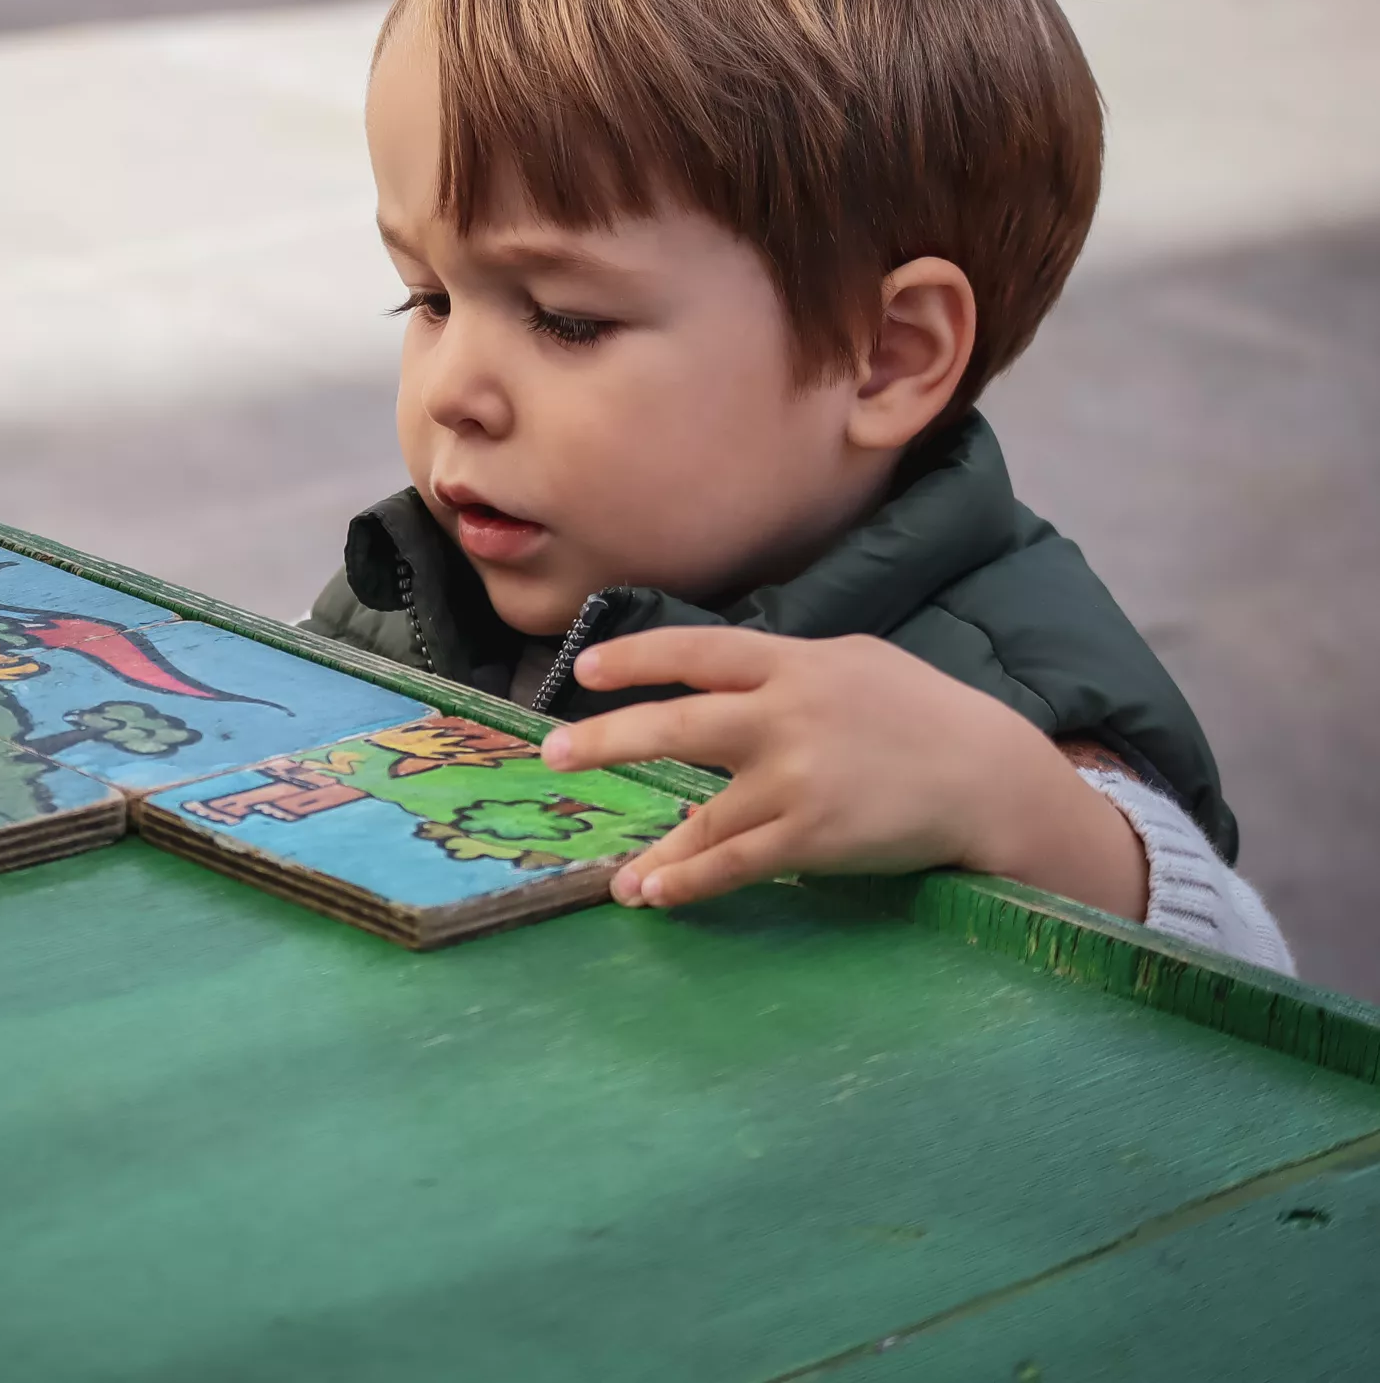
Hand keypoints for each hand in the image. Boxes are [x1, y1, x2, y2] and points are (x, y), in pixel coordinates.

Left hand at [541, 628, 1145, 917]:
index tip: (586, 673)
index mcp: (795, 664)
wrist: (993, 779)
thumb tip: (726, 672)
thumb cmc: (924, 716)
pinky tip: (653, 893)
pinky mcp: (816, 835)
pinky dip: (691, 880)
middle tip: (553, 754)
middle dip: (609, 739)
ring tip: (616, 875)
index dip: (637, 659)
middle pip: (680, 723)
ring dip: (654, 848)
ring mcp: (799, 778)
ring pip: (704, 814)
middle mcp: (788, 715)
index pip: (699, 652)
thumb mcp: (858, 663)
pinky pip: (738, 862)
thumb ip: (788, 666)